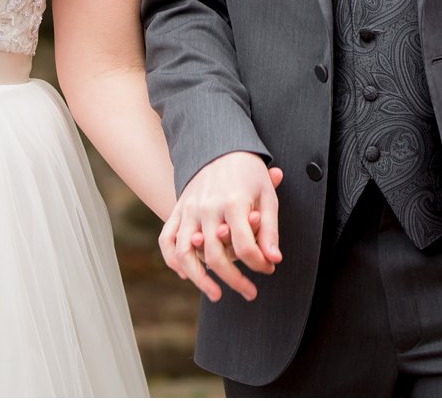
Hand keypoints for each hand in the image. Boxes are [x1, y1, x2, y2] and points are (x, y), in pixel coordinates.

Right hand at [160, 152, 283, 302]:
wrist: (219, 146)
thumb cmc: (248, 173)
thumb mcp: (267, 196)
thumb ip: (269, 229)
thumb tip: (274, 260)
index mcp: (232, 202)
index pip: (245, 246)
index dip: (259, 264)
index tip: (268, 269)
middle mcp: (206, 207)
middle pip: (216, 254)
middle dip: (235, 280)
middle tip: (250, 292)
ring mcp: (188, 209)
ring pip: (185, 252)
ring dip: (200, 279)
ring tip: (216, 295)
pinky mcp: (177, 210)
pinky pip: (167, 239)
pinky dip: (173, 260)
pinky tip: (188, 275)